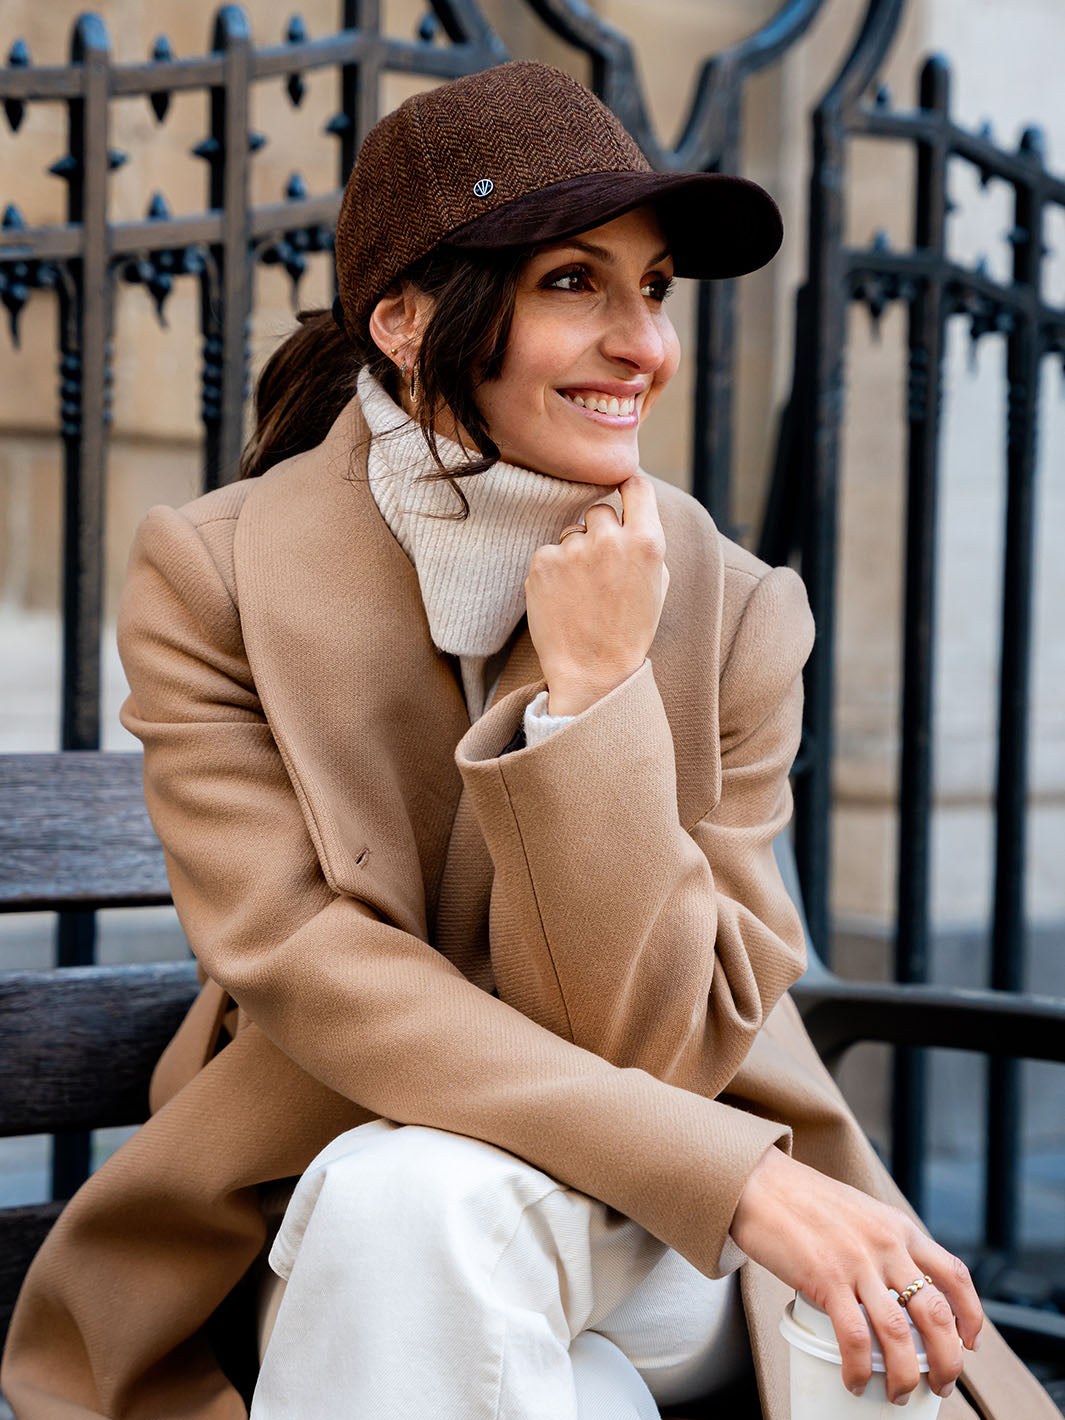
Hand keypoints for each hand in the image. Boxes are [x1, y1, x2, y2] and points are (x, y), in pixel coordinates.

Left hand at [524, 474, 668, 716]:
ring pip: (571, 533)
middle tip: (601, 571)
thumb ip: (645, 540)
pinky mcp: (542, 562)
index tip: (620, 491)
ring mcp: (573, 550)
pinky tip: (563, 599)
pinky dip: (553, 571)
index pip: (637, 486)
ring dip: (575, 554)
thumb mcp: (656, 583)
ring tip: (582, 593)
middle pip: (599, 511)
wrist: (593, 673)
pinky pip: (549, 552)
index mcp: (647, 542)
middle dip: (599, 533)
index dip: (627, 486)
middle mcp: (610, 540)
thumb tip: (630, 505)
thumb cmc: (630, 629)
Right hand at [730, 1147, 982, 1403]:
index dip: (971, 1315)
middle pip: (936, 1313)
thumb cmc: (804, 1200)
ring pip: (899, 1333)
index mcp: (898, 1228)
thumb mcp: (860, 1212)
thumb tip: (896, 1284)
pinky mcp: (825, 1277)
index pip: (954, 1274)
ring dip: (904, 1375)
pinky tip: (854, 1381)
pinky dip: (857, 1367)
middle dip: (947, 1360)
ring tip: (898, 1395)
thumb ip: (883, 1241)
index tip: (970, 1343)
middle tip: (941, 1385)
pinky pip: (853, 1336)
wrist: (759, 1182)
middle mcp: (886, 1245)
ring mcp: (857, 1262)